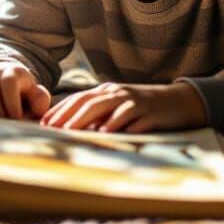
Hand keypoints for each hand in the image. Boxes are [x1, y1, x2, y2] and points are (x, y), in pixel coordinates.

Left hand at [41, 81, 206, 133]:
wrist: (180, 102)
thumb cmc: (145, 109)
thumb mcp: (120, 109)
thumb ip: (101, 116)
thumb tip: (76, 130)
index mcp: (107, 91)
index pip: (79, 99)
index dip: (60, 109)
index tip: (44, 122)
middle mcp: (116, 92)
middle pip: (87, 101)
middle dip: (67, 115)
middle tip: (52, 128)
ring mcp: (132, 100)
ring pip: (104, 106)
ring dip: (85, 118)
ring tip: (71, 129)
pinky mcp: (147, 110)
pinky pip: (129, 116)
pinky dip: (116, 123)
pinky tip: (106, 132)